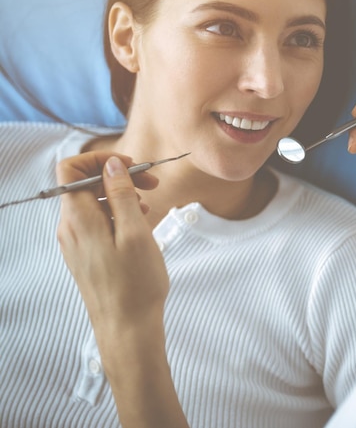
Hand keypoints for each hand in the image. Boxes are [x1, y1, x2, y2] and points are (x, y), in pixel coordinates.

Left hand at [56, 152, 166, 339]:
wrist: (127, 329)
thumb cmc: (136, 283)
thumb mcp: (136, 232)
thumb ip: (121, 194)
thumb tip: (112, 165)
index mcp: (78, 219)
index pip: (71, 170)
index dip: (99, 160)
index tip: (130, 165)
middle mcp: (70, 228)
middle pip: (84, 185)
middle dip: (117, 177)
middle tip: (152, 183)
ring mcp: (76, 243)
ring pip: (92, 204)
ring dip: (120, 196)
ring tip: (149, 206)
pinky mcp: (85, 254)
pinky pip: (96, 223)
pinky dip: (117, 215)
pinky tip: (138, 225)